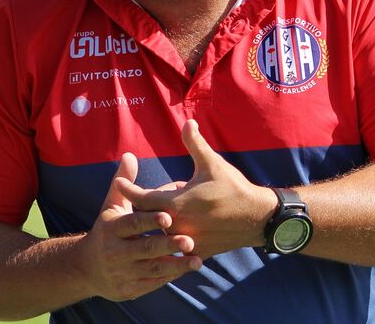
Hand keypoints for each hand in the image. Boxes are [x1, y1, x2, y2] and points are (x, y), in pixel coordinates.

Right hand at [77, 152, 201, 300]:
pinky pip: (152, 283)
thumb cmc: (107, 229)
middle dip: (167, 245)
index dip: (150, 220)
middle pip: (144, 248)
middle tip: (190, 240)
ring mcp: (121, 273)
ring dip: (175, 265)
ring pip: (151, 269)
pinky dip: (169, 277)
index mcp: (112, 229)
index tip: (169, 216)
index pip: (133, 223)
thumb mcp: (112, 206)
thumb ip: (123, 184)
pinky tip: (187, 268)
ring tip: (197, 259)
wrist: (86, 268)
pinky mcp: (128, 290)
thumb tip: (130, 155)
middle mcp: (114, 252)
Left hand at [117, 120, 277, 257]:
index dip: (128, 189)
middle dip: (150, 201)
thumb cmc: (233, 188)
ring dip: (165, 217)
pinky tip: (188, 223)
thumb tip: (188, 122)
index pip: (141, 198)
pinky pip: (176, 243)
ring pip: (163, 228)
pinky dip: (177, 232)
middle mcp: (176, 225)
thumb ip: (195, 143)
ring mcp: (185, 241)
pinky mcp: (195, 251)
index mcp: (176, 203)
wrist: (255, 218)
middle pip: (148, 215)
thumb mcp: (212, 163)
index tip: (118, 183)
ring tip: (184, 204)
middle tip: (166, 189)